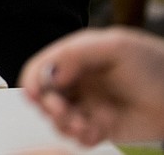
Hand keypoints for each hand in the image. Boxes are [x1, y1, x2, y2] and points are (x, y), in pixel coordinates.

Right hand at [19, 26, 163, 145]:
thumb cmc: (155, 66)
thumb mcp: (115, 47)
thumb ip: (76, 53)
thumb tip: (49, 73)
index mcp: (75, 58)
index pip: (41, 68)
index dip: (32, 81)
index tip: (34, 94)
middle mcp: (77, 81)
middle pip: (43, 95)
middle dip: (48, 106)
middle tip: (62, 112)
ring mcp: (87, 104)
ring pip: (57, 118)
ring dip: (64, 124)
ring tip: (83, 126)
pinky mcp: (99, 126)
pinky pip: (78, 136)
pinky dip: (81, 137)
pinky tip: (94, 132)